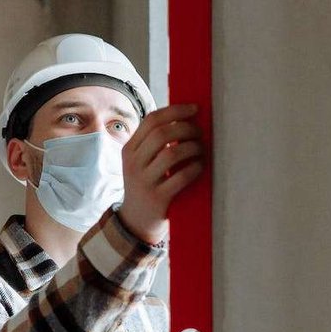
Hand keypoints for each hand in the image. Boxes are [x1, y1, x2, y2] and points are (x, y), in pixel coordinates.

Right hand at [117, 103, 204, 244]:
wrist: (136, 222)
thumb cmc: (146, 185)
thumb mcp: (141, 162)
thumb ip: (155, 143)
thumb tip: (186, 118)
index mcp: (129, 150)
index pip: (151, 121)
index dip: (175, 111)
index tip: (195, 109)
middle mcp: (133, 164)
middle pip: (162, 135)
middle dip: (186, 128)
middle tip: (200, 132)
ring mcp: (144, 182)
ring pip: (172, 154)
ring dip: (193, 148)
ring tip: (201, 149)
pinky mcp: (157, 198)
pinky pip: (181, 177)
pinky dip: (195, 168)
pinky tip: (200, 166)